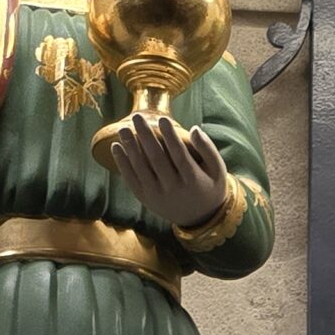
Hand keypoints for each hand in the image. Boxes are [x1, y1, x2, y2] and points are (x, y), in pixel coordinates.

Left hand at [108, 114, 231, 233]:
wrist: (199, 218)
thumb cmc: (209, 186)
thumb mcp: (217, 169)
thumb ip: (207, 148)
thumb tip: (194, 128)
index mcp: (193, 181)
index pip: (179, 156)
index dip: (170, 137)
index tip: (162, 119)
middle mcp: (174, 189)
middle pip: (157, 159)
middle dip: (145, 136)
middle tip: (137, 117)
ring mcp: (158, 196)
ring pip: (141, 169)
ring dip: (130, 148)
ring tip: (123, 129)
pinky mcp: (146, 199)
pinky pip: (132, 180)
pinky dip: (122, 164)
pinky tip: (116, 147)